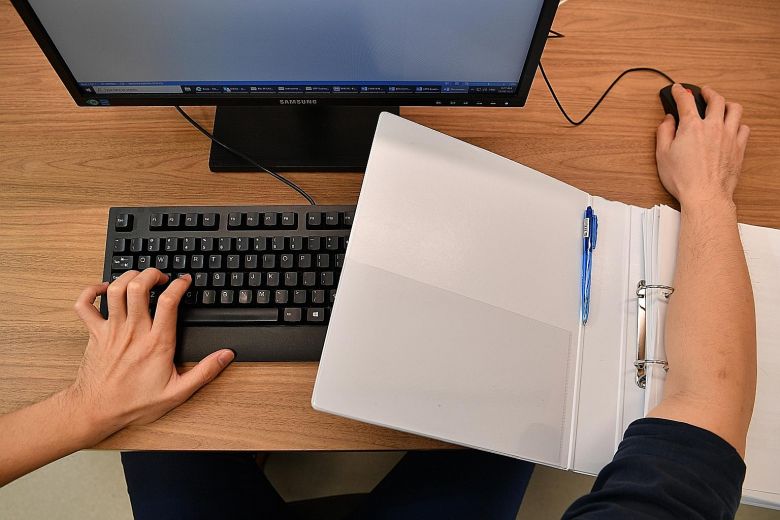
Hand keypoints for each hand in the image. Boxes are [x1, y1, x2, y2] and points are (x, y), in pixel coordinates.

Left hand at [68, 269, 233, 440]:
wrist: (97, 411)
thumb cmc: (134, 404)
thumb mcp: (177, 392)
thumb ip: (205, 372)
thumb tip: (226, 355)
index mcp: (157, 343)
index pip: (169, 302)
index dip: (179, 285)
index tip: (185, 281)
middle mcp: (133, 332)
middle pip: (139, 287)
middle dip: (152, 274)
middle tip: (160, 277)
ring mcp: (111, 331)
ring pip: (115, 290)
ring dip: (127, 277)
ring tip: (138, 279)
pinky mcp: (94, 334)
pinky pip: (85, 305)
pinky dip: (91, 291)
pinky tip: (103, 290)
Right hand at [656, 84, 749, 208]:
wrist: (705, 195)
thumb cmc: (683, 179)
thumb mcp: (663, 155)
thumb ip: (664, 133)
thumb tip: (668, 120)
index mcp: (692, 126)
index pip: (685, 100)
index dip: (680, 92)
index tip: (678, 89)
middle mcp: (713, 127)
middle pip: (716, 99)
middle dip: (708, 92)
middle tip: (704, 92)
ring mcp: (729, 136)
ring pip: (735, 109)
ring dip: (727, 104)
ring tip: (723, 105)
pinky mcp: (739, 147)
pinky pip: (744, 128)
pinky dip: (738, 124)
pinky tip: (733, 127)